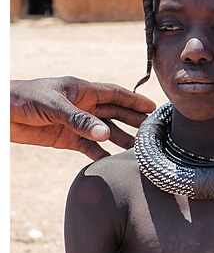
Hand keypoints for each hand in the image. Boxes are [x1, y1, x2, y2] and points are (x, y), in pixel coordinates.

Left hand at [10, 76, 155, 159]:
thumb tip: (106, 134)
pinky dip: (100, 154)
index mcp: (81, 91)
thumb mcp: (53, 107)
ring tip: (138, 150)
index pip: (115, 94)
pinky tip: (113, 161)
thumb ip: (80, 120)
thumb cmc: (22, 98)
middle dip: (133, 121)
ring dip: (121, 139)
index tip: (153, 108)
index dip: (135, 100)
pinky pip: (88, 147)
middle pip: (114, 113)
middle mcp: (82, 106)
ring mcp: (75, 123)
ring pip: (104, 131)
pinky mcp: (65, 139)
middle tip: (153, 132)